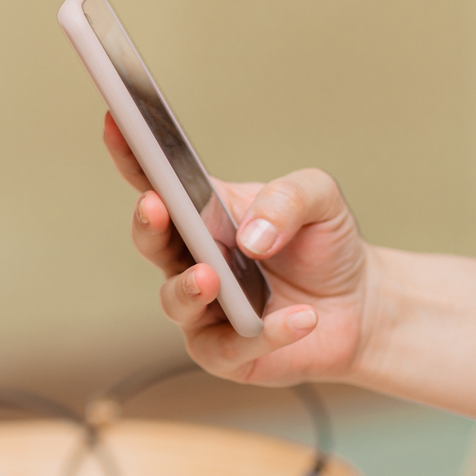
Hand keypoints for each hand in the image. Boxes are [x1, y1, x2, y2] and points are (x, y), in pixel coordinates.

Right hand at [103, 115, 370, 386]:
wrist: (360, 307)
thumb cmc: (324, 246)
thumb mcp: (320, 200)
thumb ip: (289, 199)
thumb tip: (251, 235)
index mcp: (204, 214)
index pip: (157, 181)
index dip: (131, 154)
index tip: (115, 123)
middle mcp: (192, 260)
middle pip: (153, 242)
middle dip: (149, 224)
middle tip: (156, 206)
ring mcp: (203, 308)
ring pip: (175, 301)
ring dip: (189, 288)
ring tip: (212, 277)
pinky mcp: (225, 353)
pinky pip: (231, 347)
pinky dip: (266, 334)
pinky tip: (301, 318)